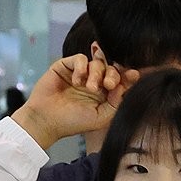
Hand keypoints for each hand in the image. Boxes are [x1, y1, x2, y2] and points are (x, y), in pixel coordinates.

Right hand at [13, 55, 138, 148]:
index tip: (133, 75)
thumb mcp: (101, 117)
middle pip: (111, 69)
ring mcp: (81, 74)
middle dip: (113, 75)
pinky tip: (77, 80)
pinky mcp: (66, 66)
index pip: (120, 81)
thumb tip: (124, 86)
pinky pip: (80, 59)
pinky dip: (81, 67)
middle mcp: (95, 83)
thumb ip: (116, 103)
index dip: (128, 76)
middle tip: (108, 85)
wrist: (47, 120)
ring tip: (88, 87)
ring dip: (96, 73)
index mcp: (105, 95)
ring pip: (97, 63)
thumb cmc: (73, 122)